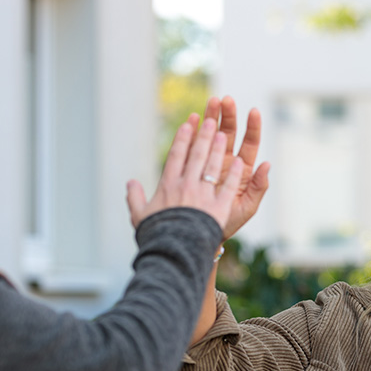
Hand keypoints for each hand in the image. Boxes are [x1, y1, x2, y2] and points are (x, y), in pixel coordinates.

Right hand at [126, 114, 245, 231]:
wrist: (173, 250)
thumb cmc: (156, 234)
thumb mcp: (140, 216)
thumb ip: (134, 197)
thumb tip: (129, 183)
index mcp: (168, 186)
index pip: (176, 156)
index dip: (183, 139)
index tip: (188, 124)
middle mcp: (186, 186)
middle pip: (197, 156)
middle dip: (204, 136)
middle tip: (211, 120)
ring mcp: (203, 195)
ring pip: (212, 167)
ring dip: (219, 149)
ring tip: (224, 134)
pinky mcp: (218, 208)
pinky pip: (228, 187)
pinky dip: (234, 174)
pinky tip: (241, 163)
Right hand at [204, 96, 270, 238]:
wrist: (202, 233)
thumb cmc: (229, 222)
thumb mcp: (248, 206)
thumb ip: (259, 186)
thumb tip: (268, 163)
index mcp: (243, 169)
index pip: (249, 143)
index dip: (253, 126)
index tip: (254, 111)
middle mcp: (227, 161)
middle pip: (230, 133)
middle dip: (229, 115)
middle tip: (225, 100)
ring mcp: (209, 162)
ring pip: (211, 134)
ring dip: (212, 117)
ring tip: (212, 101)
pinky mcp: (192, 166)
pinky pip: (193, 146)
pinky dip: (193, 132)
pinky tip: (193, 119)